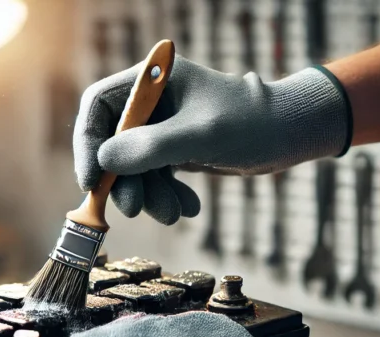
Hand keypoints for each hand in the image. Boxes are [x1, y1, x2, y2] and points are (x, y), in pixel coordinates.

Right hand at [74, 57, 350, 224]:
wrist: (290, 135)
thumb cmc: (251, 123)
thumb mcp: (199, 136)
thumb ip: (151, 147)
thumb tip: (104, 161)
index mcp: (153, 79)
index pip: (99, 105)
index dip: (89, 143)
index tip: (92, 180)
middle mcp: (152, 100)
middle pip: (112, 142)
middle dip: (125, 181)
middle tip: (136, 210)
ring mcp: (161, 126)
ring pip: (133, 167)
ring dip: (149, 195)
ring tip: (174, 213)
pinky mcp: (174, 149)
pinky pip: (155, 178)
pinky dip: (166, 196)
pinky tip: (189, 209)